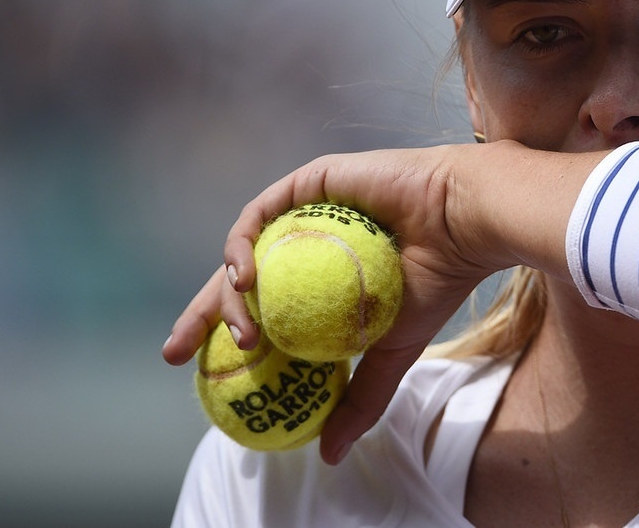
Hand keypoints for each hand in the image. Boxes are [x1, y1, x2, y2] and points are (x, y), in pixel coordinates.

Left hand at [162, 141, 604, 463]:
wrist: (462, 225)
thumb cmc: (436, 283)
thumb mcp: (390, 353)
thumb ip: (358, 398)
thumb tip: (330, 455)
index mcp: (324, 279)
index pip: (264, 308)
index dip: (225, 336)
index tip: (195, 369)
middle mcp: (310, 243)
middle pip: (241, 279)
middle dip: (200, 315)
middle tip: (176, 350)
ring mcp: (307, 211)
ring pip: (246, 249)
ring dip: (228, 292)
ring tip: (242, 328)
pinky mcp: (311, 183)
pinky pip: (262, 212)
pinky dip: (243, 244)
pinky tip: (246, 275)